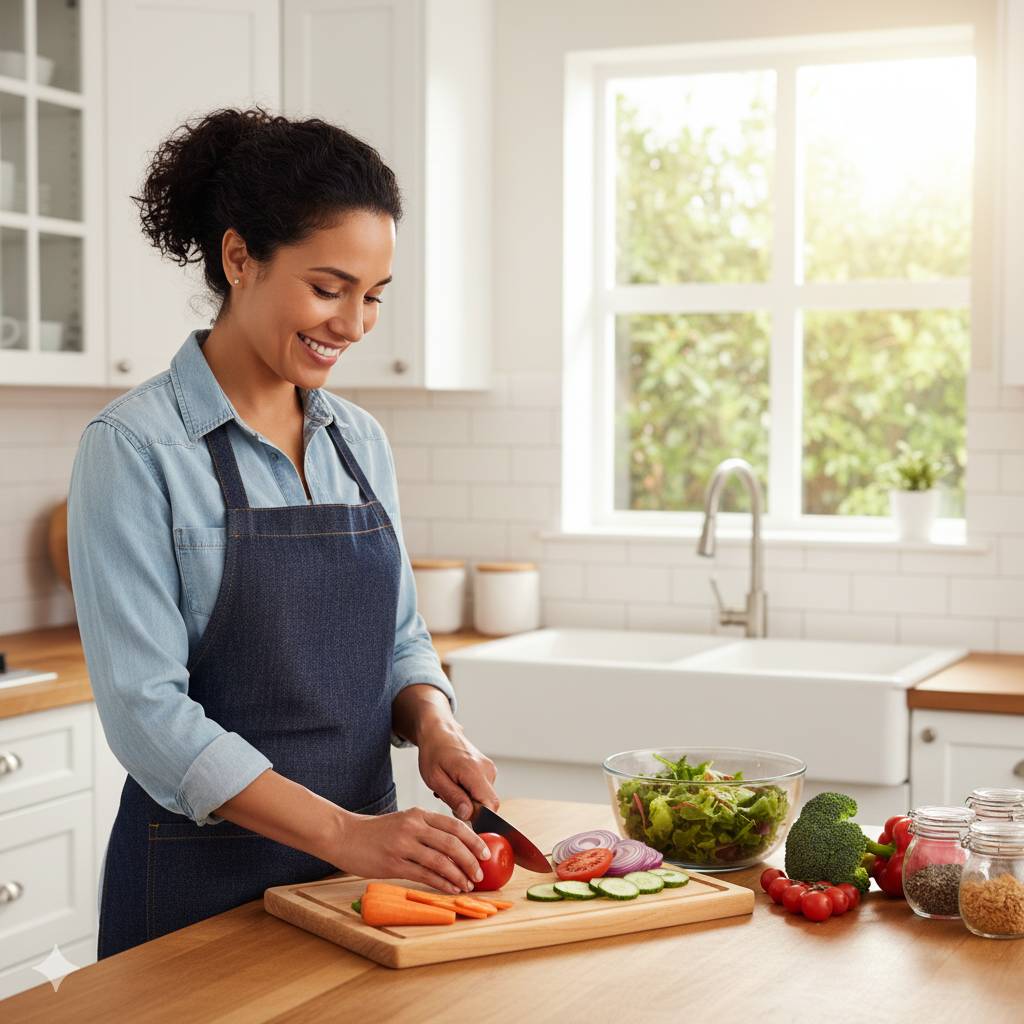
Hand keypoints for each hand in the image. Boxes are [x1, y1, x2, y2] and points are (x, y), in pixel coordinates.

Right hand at [335, 807, 492, 893]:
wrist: (344, 835)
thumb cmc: (376, 832)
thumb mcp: (404, 821)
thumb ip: (427, 830)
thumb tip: (456, 847)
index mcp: (418, 814)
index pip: (454, 825)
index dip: (473, 840)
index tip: (485, 852)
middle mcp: (413, 826)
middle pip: (452, 843)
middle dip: (470, 860)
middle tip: (480, 873)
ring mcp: (403, 845)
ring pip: (440, 861)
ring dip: (458, 875)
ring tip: (468, 884)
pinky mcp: (393, 864)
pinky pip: (424, 874)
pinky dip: (441, 883)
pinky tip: (450, 889)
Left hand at [418, 721, 498, 820]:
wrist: (439, 732)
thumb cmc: (434, 752)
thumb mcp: (435, 778)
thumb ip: (453, 797)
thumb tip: (469, 815)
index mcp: (474, 771)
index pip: (490, 804)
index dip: (481, 819)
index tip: (465, 824)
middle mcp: (487, 769)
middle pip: (488, 804)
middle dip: (470, 810)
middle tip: (449, 799)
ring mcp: (490, 769)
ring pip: (484, 799)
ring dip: (468, 801)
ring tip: (450, 789)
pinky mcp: (489, 771)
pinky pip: (483, 791)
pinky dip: (470, 793)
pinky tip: (457, 785)